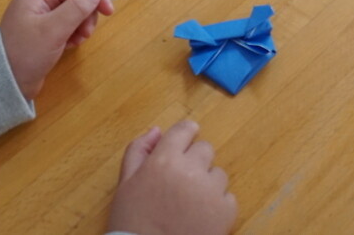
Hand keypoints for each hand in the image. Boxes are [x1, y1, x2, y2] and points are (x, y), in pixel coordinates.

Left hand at [0, 0, 114, 99]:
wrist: (4, 84)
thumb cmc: (26, 53)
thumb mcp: (53, 30)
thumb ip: (76, 8)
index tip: (109, 11)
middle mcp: (38, 3)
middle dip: (87, 12)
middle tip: (87, 33)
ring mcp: (40, 19)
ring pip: (71, 11)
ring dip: (81, 24)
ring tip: (78, 41)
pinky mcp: (42, 34)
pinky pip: (65, 26)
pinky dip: (73, 33)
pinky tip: (70, 45)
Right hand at [109, 120, 237, 234]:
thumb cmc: (132, 222)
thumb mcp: (125, 184)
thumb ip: (138, 151)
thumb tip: (156, 131)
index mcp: (164, 160)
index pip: (184, 130)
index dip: (185, 134)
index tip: (186, 140)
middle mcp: (191, 170)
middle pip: (205, 149)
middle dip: (194, 161)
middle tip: (181, 182)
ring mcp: (211, 191)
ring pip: (218, 174)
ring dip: (207, 184)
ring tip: (189, 204)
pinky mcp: (226, 212)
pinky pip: (228, 197)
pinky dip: (217, 206)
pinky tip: (200, 217)